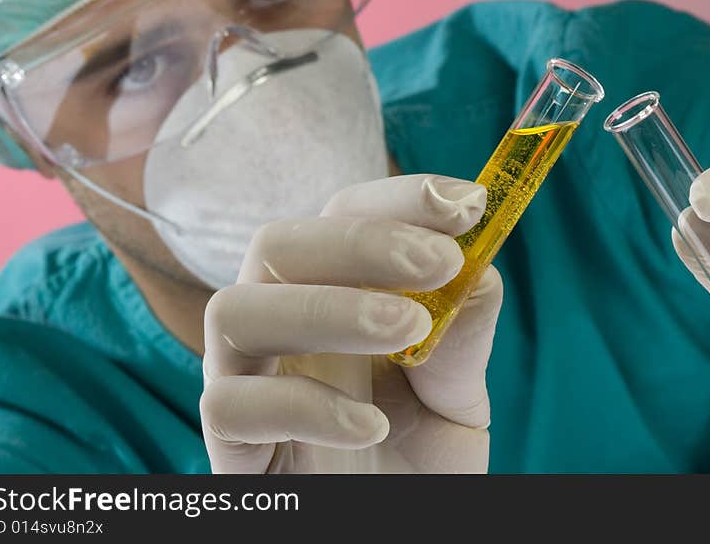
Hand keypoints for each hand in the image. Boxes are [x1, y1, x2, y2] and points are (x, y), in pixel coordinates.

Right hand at [199, 174, 501, 472]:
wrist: (388, 532)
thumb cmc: (413, 457)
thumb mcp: (454, 395)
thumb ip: (462, 336)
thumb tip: (481, 268)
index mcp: (331, 292)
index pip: (344, 215)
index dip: (400, 199)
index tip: (468, 201)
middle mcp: (278, 321)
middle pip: (278, 244)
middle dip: (362, 241)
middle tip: (439, 261)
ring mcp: (244, 377)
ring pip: (235, 308)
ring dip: (329, 308)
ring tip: (408, 330)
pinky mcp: (227, 441)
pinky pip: (231, 404)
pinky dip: (306, 405)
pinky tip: (370, 425)